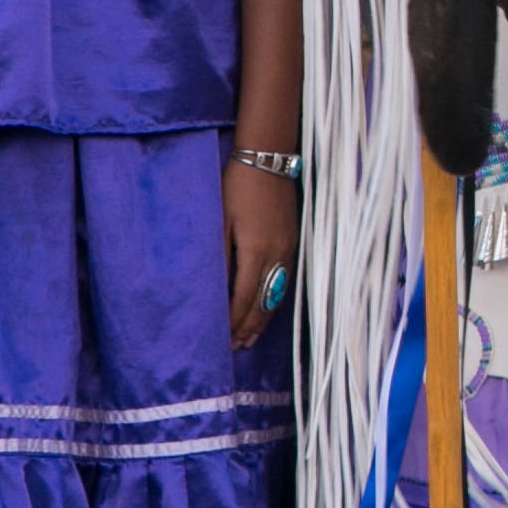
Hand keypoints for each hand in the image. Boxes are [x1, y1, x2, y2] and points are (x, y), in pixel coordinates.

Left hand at [226, 154, 297, 346]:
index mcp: (256, 250)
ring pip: (276, 295)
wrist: (267, 160)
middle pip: (263, 302)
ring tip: (249, 338)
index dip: (233, 321)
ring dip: (262, 319)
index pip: (243, 297)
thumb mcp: (220, 220)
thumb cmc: (236, 187)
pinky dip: (273, 302)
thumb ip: (220, 257)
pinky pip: (283, 282)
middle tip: (235, 347)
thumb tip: (215, 291)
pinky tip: (266, 309)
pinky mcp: (293, 243)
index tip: (221, 338)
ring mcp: (288, 250)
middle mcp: (277, 256)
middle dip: (248, 327)